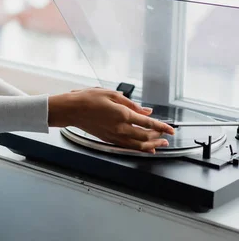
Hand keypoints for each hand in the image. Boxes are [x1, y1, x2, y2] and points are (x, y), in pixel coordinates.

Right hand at [48, 88, 174, 153]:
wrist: (72, 109)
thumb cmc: (89, 98)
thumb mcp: (112, 94)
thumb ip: (131, 104)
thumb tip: (146, 110)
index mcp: (122, 114)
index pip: (147, 123)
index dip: (161, 127)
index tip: (171, 129)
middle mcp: (120, 128)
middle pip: (145, 137)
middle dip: (158, 137)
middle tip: (166, 136)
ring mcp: (114, 136)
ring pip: (137, 145)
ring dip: (151, 146)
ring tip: (160, 145)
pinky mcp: (109, 140)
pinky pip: (128, 146)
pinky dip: (138, 148)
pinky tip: (144, 148)